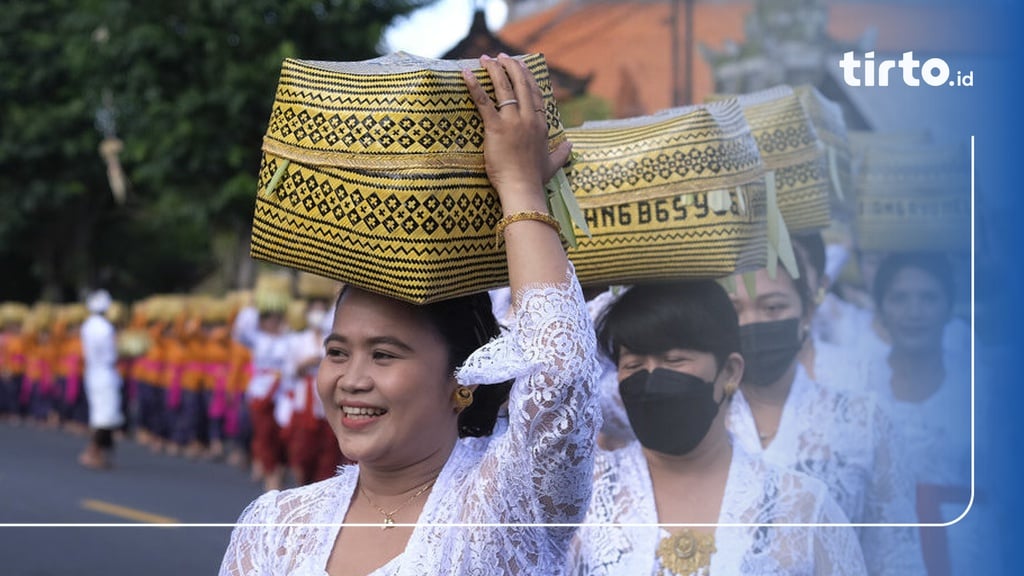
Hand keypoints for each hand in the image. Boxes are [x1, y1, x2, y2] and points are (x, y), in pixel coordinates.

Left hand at [462, 54, 571, 214]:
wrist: (522, 189)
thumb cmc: (535, 179)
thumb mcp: (552, 164)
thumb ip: (561, 153)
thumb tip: (571, 146)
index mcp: (541, 125)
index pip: (535, 94)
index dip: (528, 77)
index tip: (522, 65)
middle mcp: (529, 119)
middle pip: (521, 85)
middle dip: (511, 67)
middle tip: (502, 56)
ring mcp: (513, 122)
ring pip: (504, 88)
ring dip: (494, 70)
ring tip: (486, 58)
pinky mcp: (496, 128)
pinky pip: (483, 102)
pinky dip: (474, 86)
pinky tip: (467, 73)